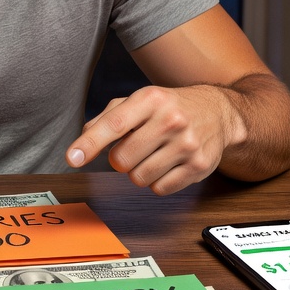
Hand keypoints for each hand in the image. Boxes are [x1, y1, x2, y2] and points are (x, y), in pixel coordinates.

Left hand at [65, 84, 244, 194]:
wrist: (218, 112)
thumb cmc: (169, 107)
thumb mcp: (139, 100)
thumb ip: (108, 117)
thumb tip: (83, 141)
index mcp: (151, 99)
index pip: (114, 124)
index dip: (90, 144)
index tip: (72, 158)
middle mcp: (171, 119)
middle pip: (122, 160)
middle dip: (120, 159)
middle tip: (134, 147)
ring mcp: (188, 144)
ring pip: (139, 178)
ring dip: (139, 172)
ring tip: (153, 154)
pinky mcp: (200, 166)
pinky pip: (160, 189)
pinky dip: (157, 182)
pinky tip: (168, 164)